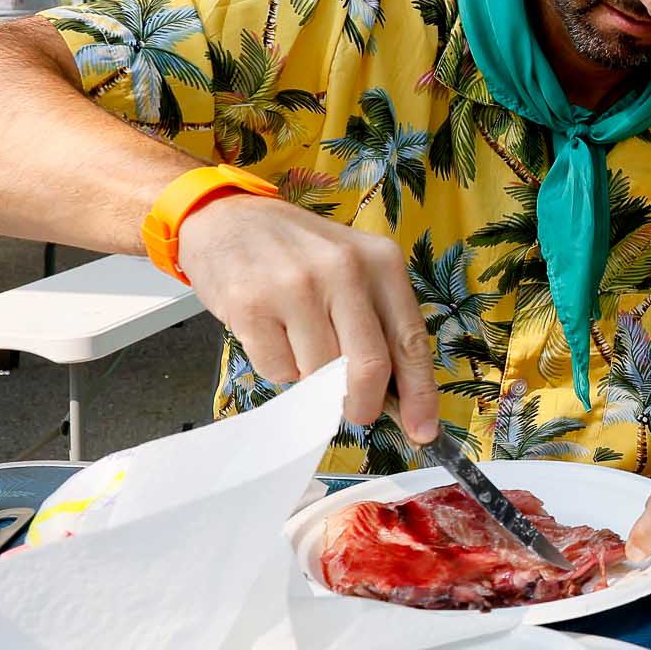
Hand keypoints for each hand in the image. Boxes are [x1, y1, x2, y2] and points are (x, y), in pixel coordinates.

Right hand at [177, 193, 437, 441]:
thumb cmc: (298, 251)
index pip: (410, 341)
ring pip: (319, 374)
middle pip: (369, 367)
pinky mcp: (251, 306)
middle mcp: (343, 270)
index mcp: (381, 261)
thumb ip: (379, 321)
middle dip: (364, 405)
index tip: (424, 431)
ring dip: (313, 380)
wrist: (226, 217)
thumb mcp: (353, 267)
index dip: (420, 394)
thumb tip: (398, 395)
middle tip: (355, 411)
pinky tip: (272, 335)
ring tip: (301, 344)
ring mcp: (295, 287)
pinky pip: (277, 371)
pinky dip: (279, 369)